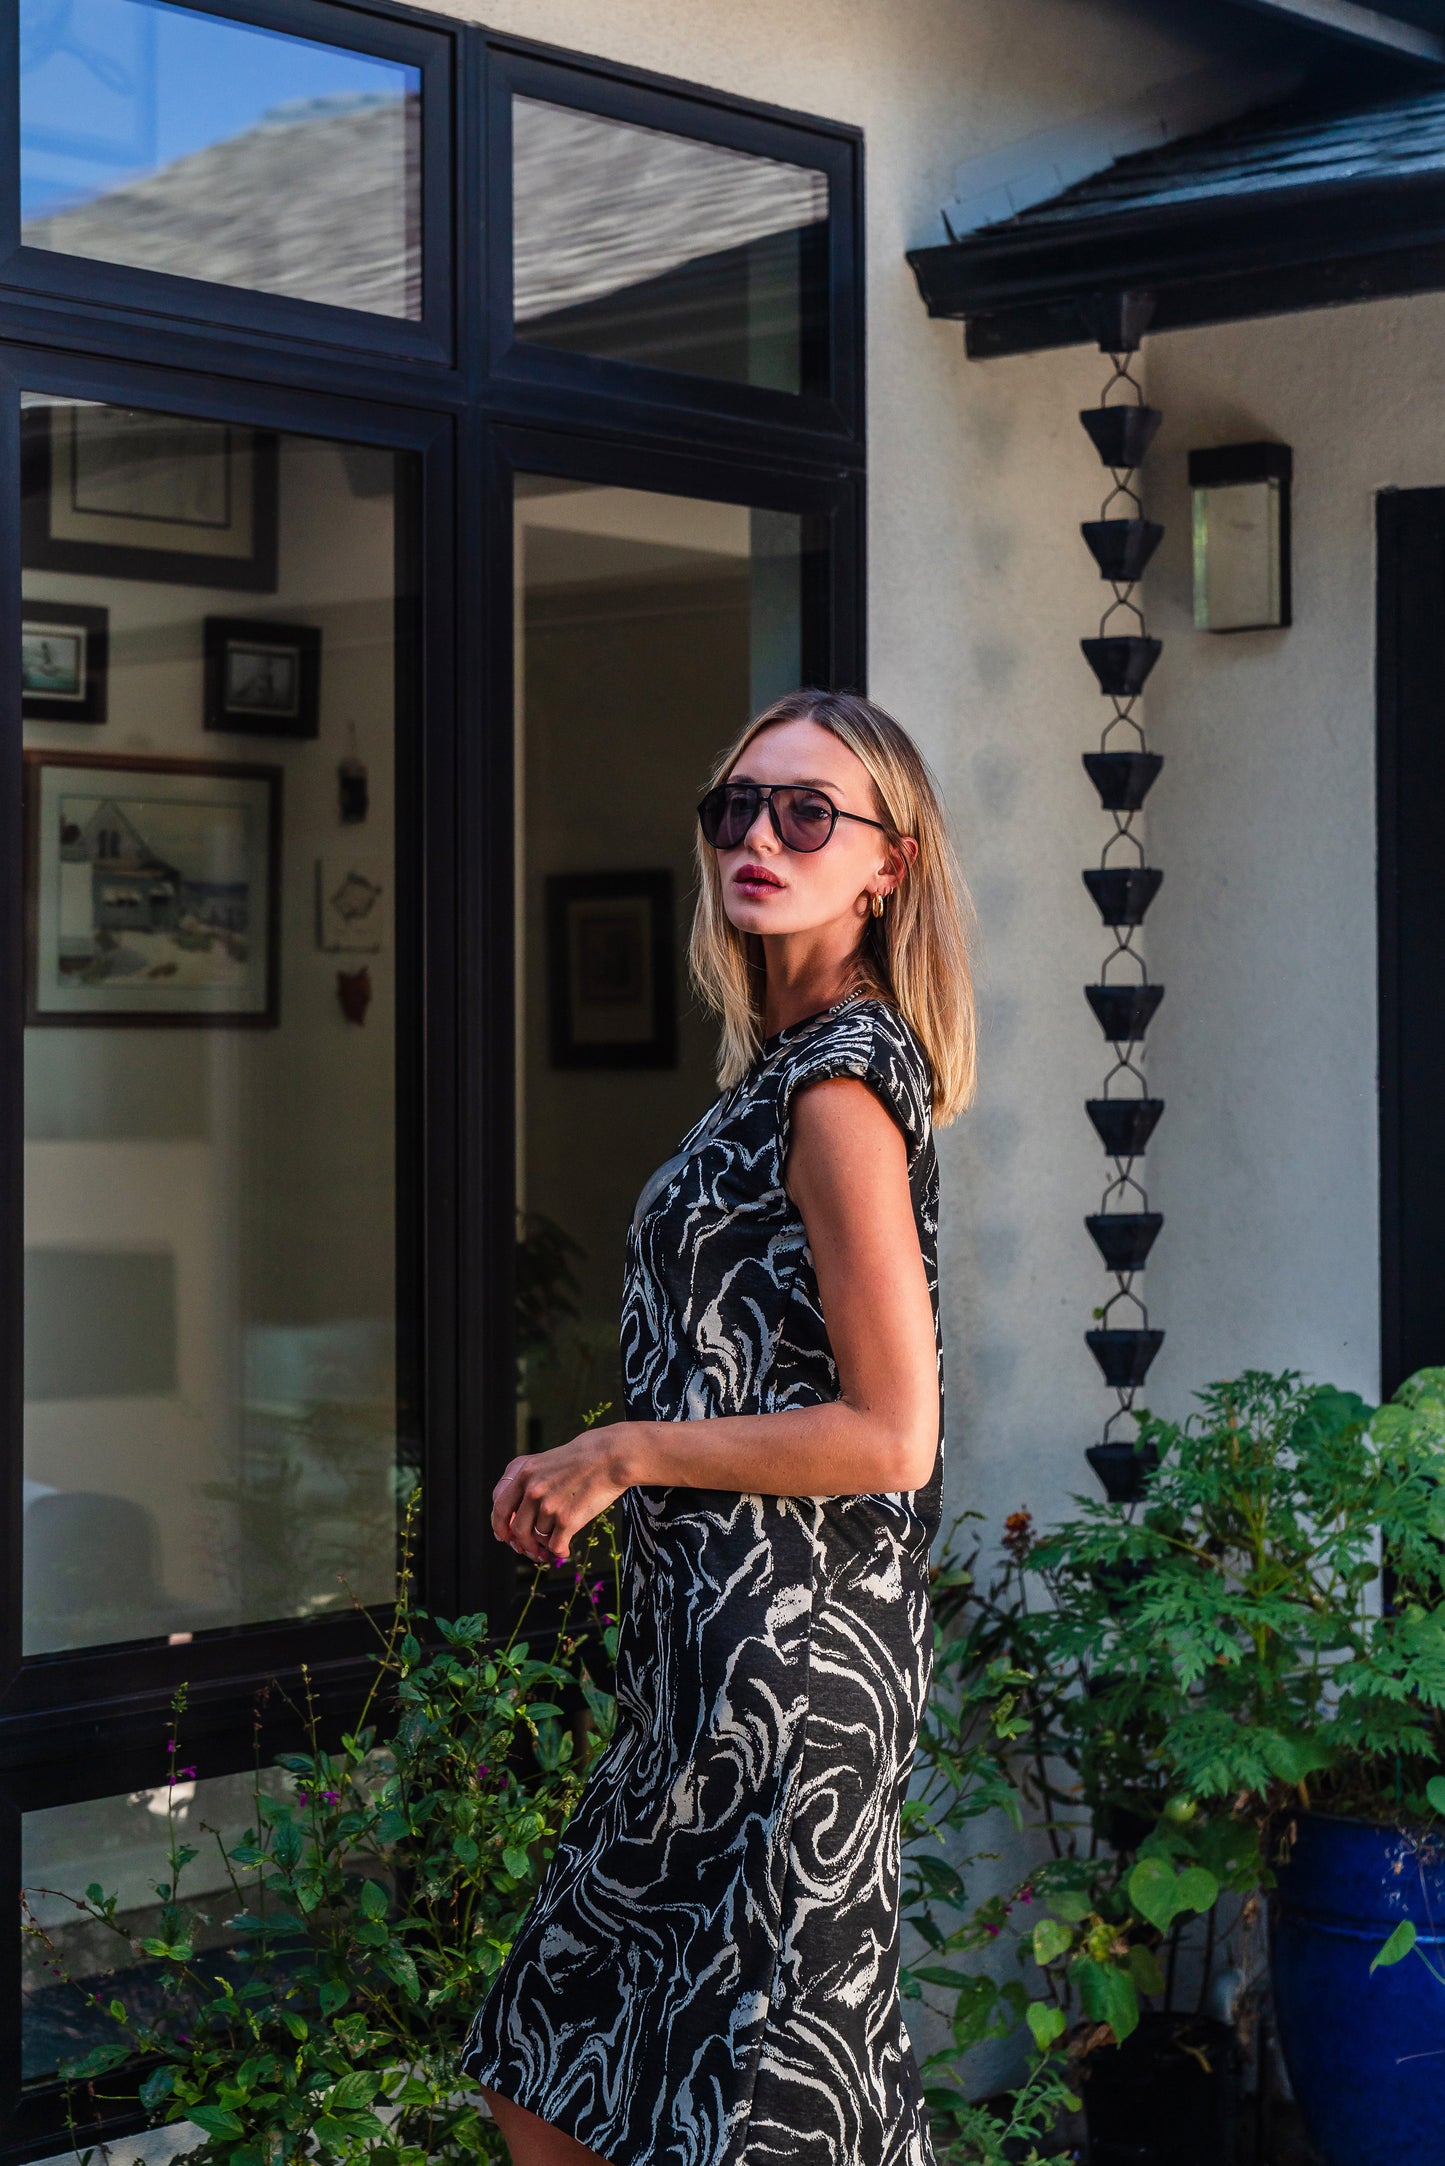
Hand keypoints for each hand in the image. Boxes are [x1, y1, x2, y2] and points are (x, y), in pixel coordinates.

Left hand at [492, 1424, 635, 1567]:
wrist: (612, 1456)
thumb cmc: (582, 1458)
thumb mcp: (545, 1461)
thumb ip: (526, 1483)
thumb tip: (512, 1521)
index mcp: (523, 1472)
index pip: (499, 1507)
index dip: (500, 1526)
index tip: (506, 1536)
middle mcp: (532, 1489)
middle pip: (515, 1528)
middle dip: (521, 1543)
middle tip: (530, 1550)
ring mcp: (548, 1505)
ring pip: (538, 1537)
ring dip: (545, 1544)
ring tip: (555, 1541)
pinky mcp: (567, 1519)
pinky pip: (555, 1546)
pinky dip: (558, 1552)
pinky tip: (565, 1550)